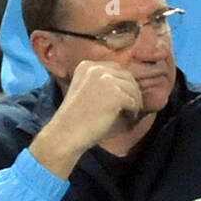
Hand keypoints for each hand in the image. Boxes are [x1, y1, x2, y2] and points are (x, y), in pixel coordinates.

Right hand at [29, 61, 143, 178]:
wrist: (65, 134)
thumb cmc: (74, 120)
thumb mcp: (82, 91)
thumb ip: (98, 83)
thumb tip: (124, 85)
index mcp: (86, 66)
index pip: (114, 69)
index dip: (122, 83)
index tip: (124, 97)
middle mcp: (96, 69)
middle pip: (126, 76)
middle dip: (131, 91)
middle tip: (132, 106)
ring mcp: (106, 80)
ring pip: (132, 88)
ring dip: (135, 102)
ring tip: (131, 114)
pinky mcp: (115, 95)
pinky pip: (134, 101)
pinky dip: (133, 111)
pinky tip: (129, 119)